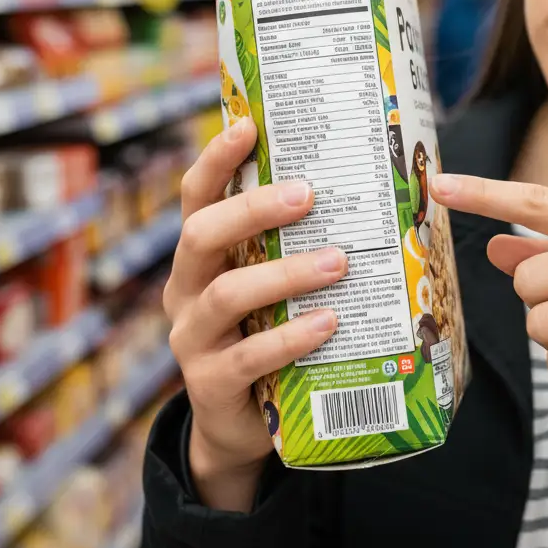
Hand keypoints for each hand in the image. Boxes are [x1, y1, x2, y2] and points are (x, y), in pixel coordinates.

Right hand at [163, 117, 344, 509]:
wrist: (239, 422)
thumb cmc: (264, 331)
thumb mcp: (269, 284)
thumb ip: (292, 246)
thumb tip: (363, 189)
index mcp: (199, 257)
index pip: (196, 197)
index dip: (216, 160)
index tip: (249, 126)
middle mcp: (184, 290)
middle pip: (201, 236)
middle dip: (253, 210)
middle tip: (309, 195)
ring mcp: (192, 339)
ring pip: (226, 294)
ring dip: (284, 274)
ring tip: (338, 263)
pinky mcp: (210, 385)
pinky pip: (247, 357)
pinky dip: (290, 337)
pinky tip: (328, 323)